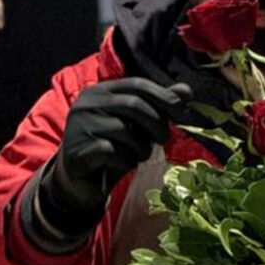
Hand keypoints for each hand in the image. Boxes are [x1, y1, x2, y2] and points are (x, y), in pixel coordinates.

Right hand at [39, 78, 191, 233]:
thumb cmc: (113, 147)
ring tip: (140, 155)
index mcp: (101, 91)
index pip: (137, 84)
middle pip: (133, 104)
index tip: (181, 110)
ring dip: (142, 147)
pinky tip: (124, 163)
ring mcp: (79, 125)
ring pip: (125, 130)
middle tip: (164, 139)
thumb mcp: (137, 126)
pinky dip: (126, 160)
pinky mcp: (78, 149)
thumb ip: (158, 106)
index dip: (163, 96)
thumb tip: (186, 90)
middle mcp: (87, 103)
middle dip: (156, 123)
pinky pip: (113, 152)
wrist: (82, 179)